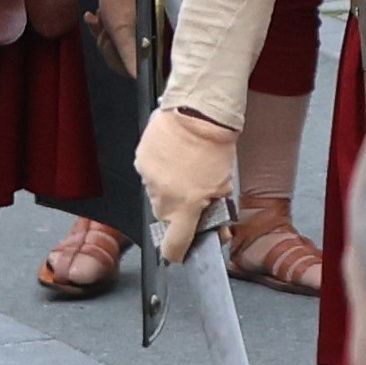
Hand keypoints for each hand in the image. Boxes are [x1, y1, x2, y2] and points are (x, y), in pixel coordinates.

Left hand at [96, 0, 148, 74]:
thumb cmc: (122, 0)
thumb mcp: (120, 32)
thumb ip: (128, 55)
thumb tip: (137, 76)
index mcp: (147, 44)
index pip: (132, 69)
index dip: (117, 61)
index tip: (110, 47)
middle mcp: (143, 39)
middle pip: (119, 57)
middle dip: (107, 44)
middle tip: (106, 31)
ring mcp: (135, 31)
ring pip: (112, 44)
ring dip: (102, 32)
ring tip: (101, 21)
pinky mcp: (126, 21)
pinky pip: (109, 31)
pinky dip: (99, 26)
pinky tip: (94, 17)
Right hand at [139, 104, 238, 261]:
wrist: (198, 112)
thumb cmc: (215, 146)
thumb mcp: (225, 186)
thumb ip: (215, 212)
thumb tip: (217, 230)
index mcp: (185, 208)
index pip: (174, 245)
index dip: (177, 251)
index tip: (180, 252)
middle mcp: (163, 197)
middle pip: (165, 217)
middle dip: (177, 211)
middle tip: (191, 195)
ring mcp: (149, 178)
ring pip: (155, 194)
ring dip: (168, 189)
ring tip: (183, 170)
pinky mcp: (140, 160)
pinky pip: (148, 174)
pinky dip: (159, 171)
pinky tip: (172, 159)